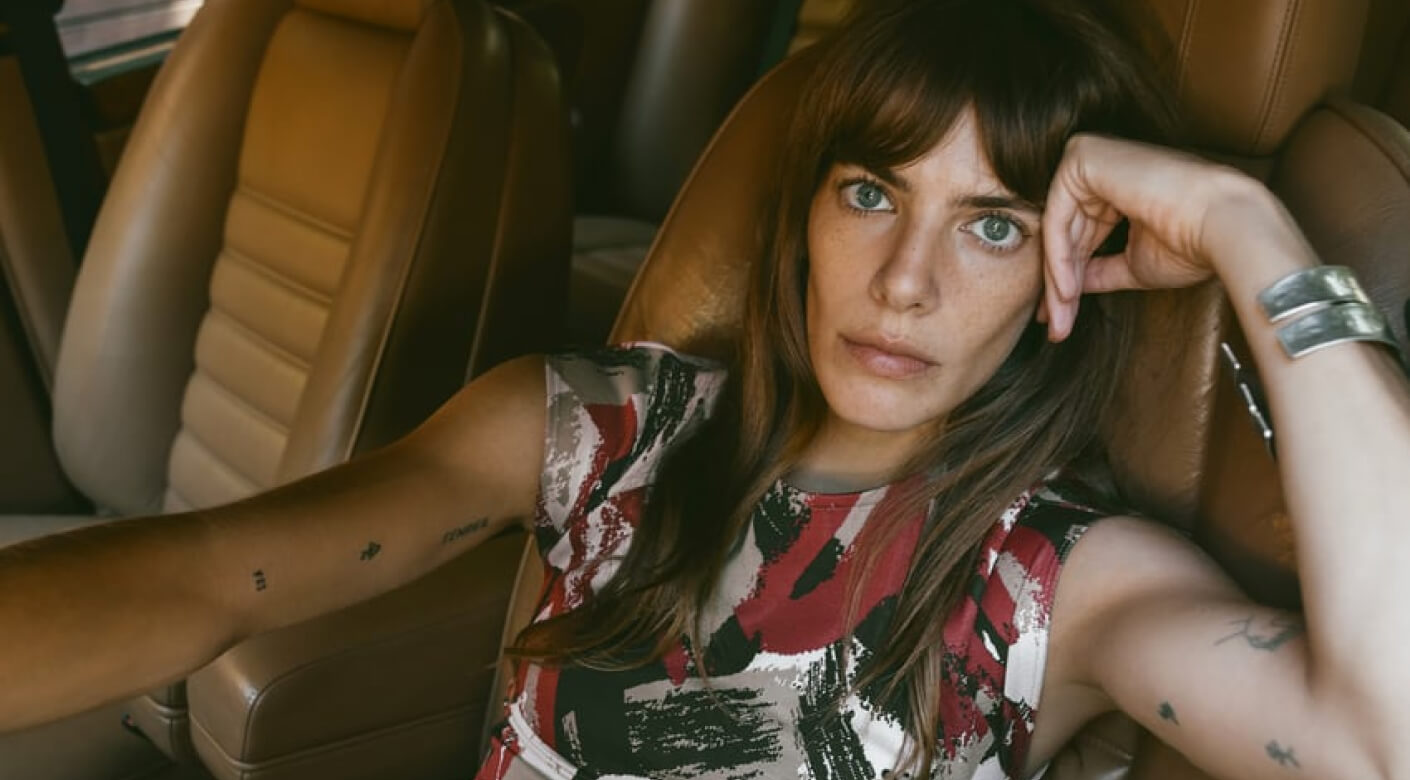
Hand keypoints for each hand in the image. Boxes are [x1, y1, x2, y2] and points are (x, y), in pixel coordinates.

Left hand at [1039, 134, 1282, 340]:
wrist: (1223, 226)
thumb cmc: (1191, 243)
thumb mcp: (1133, 264)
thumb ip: (1098, 271)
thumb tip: (1068, 291)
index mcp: (1117, 188)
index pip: (1079, 235)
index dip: (1068, 280)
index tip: (1061, 319)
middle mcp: (1102, 169)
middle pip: (1065, 234)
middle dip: (1060, 285)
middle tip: (1058, 325)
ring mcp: (1092, 158)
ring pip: (1056, 229)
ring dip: (1058, 278)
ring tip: (1062, 316)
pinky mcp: (1084, 157)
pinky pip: (1056, 215)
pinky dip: (1059, 256)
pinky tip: (1067, 290)